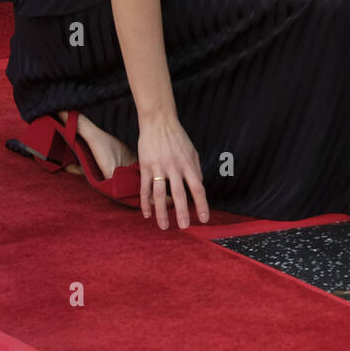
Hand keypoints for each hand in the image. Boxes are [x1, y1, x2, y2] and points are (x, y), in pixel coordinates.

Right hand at [136, 113, 209, 229]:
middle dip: (182, 212)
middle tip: (184, 227)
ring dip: (162, 212)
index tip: (204, 219)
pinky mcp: (145, 166)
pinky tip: (147, 214)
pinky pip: (145, 188)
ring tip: (164, 226)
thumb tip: (199, 187)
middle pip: (180, 193)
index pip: (198, 188)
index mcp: (189, 164)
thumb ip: (196, 170)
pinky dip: (146, 202)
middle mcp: (175, 167)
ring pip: (160, 194)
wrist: (159, 122)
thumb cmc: (178, 138)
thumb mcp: (192, 152)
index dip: (202, 205)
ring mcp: (159, 167)